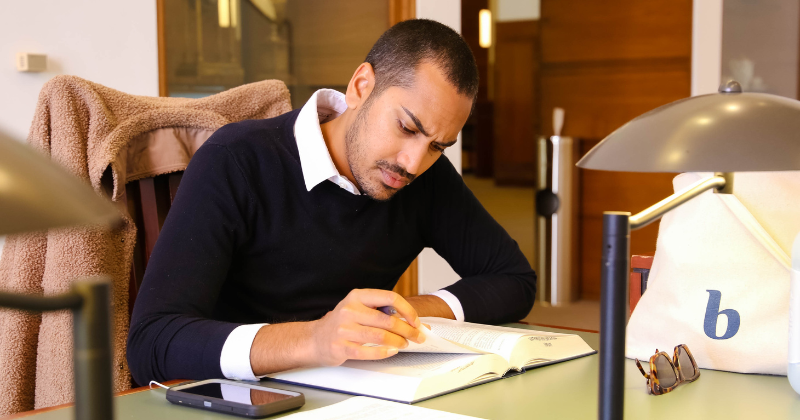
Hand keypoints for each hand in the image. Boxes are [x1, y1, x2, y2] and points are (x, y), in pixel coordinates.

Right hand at [307, 289, 424, 365]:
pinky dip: (384, 352)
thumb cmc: (343, 323)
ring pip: (380, 336)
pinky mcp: (341, 347)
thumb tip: (413, 322)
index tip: (416, 321)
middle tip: (417, 337)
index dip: (407, 310)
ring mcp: (344, 329)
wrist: (315, 339)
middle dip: (407, 330)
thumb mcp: (359, 308)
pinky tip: (392, 351)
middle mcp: (350, 310)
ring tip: (405, 344)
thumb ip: (382, 312)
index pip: (389, 297)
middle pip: (387, 320)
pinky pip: (368, 352)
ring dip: (398, 342)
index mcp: (357, 296)